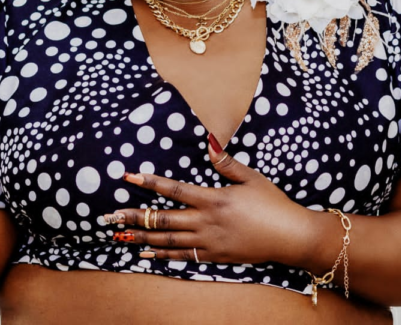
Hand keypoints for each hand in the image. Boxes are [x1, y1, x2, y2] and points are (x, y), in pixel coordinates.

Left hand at [103, 133, 315, 266]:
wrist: (289, 237)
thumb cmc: (272, 204)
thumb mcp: (251, 178)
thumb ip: (226, 162)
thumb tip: (208, 142)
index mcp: (214, 199)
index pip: (174, 189)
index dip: (150, 182)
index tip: (129, 177)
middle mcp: (206, 222)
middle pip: (163, 219)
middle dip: (135, 216)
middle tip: (110, 216)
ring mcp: (209, 242)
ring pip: (168, 241)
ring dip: (142, 238)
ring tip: (120, 237)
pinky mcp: (214, 257)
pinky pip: (182, 257)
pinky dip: (162, 256)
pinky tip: (147, 255)